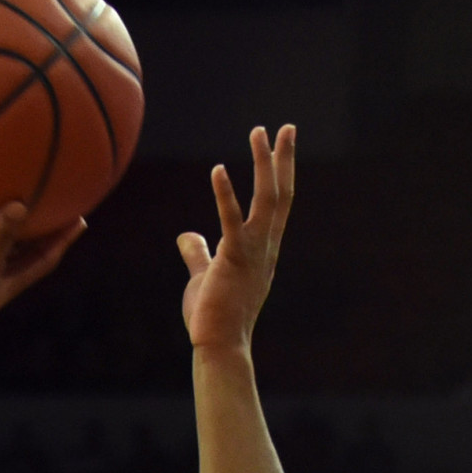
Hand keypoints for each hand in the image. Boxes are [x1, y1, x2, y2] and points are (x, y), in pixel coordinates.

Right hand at [0, 201, 83, 343]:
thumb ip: (1, 238)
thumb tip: (21, 205)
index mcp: (7, 282)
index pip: (43, 258)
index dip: (62, 240)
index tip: (80, 218)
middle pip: (22, 246)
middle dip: (37, 225)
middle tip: (51, 196)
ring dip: (0, 217)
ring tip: (12, 188)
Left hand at [180, 123, 294, 351]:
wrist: (219, 345)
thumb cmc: (214, 315)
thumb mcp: (205, 276)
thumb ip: (198, 253)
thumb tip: (186, 235)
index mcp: (263, 248)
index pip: (278, 203)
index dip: (282, 172)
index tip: (283, 144)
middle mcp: (265, 246)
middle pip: (280, 193)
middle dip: (282, 159)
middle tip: (285, 127)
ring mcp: (253, 253)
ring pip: (265, 200)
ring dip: (263, 164)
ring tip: (259, 133)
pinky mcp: (232, 261)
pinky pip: (230, 222)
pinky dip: (224, 195)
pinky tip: (218, 169)